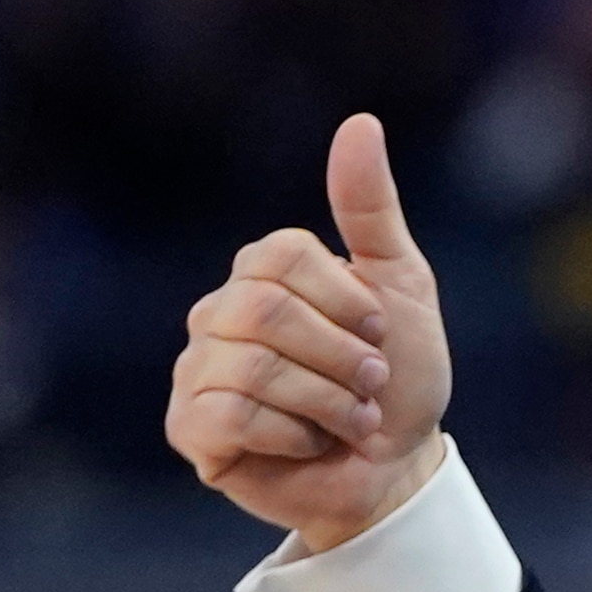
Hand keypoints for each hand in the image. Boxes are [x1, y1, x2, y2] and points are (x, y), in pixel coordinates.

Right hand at [167, 113, 454, 551]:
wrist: (398, 468)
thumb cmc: (400, 379)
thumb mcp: (401, 284)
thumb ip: (371, 207)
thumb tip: (361, 122)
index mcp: (261, 273)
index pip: (280, 255)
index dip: (347, 302)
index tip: (379, 334)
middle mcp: (218, 313)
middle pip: (265, 312)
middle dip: (343, 358)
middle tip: (369, 385)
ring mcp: (196, 370)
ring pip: (251, 368)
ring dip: (327, 402)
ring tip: (347, 420)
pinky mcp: (190, 428)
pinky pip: (228, 416)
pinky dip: (291, 436)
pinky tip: (306, 444)